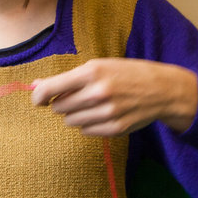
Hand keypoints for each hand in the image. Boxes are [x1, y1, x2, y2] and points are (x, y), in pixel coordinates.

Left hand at [30, 58, 197, 136]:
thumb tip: (35, 85)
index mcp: (92, 72)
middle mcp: (98, 93)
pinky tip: (103, 114)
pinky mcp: (114, 129)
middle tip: (77, 97)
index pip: (50, 89)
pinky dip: (89, 124)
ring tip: (92, 105)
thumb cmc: (126, 73)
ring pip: (71, 121)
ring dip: (75, 114)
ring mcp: (107, 113)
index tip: (39, 100)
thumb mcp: (99, 66)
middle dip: (62, 103)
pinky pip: (86, 131)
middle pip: (59, 108)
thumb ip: (66, 78)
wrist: (162, 89)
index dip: (38, 97)